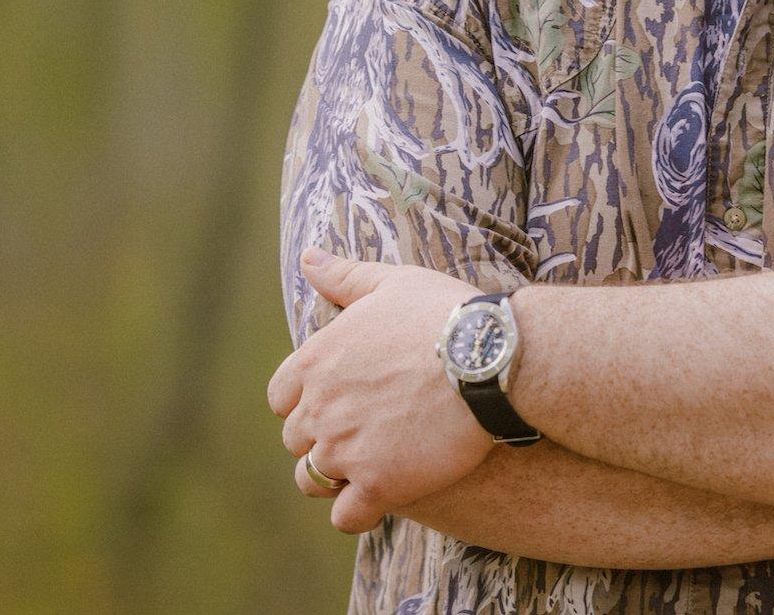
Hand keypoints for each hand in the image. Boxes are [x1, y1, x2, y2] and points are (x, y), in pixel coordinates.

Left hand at [266, 248, 493, 533]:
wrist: (490, 358)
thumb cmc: (444, 315)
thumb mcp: (392, 283)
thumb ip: (344, 276)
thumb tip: (307, 257)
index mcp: (315, 362)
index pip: (283, 397)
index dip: (309, 401)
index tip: (341, 400)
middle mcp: (319, 409)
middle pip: (299, 440)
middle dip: (326, 437)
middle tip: (368, 431)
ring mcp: (345, 450)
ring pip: (314, 480)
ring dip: (336, 477)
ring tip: (372, 467)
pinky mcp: (378, 484)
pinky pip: (346, 516)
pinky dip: (359, 512)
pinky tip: (383, 498)